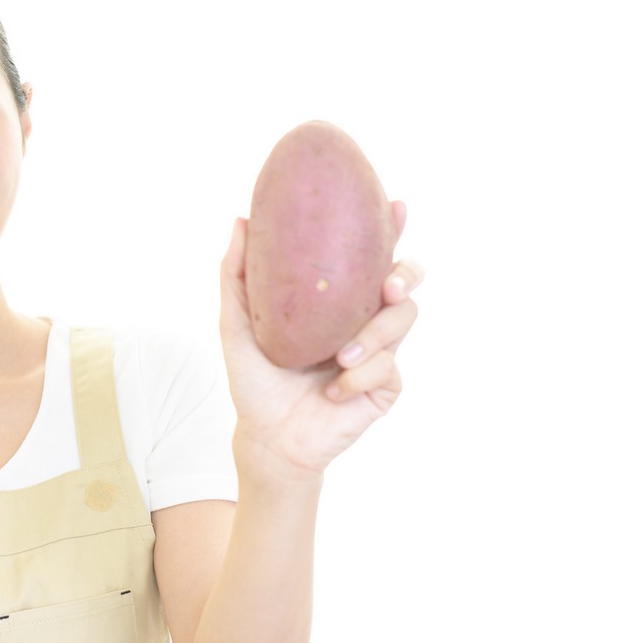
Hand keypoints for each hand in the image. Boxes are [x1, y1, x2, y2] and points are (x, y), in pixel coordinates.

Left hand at [220, 201, 422, 484]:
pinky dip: (361, 376)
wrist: (266, 437)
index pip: (369, 256)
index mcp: (336, 300)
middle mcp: (362, 320)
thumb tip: (241, 220)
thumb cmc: (254, 378)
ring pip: (403, 320)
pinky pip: (390, 369)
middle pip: (404, 281)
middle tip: (388, 284)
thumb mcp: (238, 323)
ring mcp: (379, 353)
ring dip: (374, 335)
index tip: (395, 205)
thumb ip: (238, 274)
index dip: (389, 229)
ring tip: (341, 356)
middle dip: (405, 274)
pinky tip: (334, 390)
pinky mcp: (385, 387)